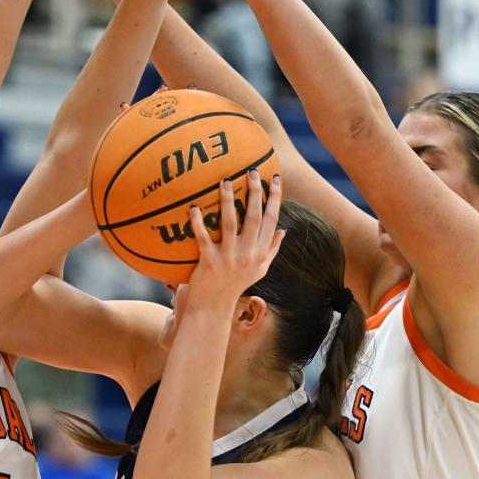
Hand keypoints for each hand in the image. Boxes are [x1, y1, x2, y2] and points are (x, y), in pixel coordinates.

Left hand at [187, 170, 283, 303]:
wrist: (213, 307)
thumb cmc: (235, 285)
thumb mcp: (259, 270)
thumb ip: (271, 249)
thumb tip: (284, 230)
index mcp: (260, 253)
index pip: (272, 220)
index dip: (275, 198)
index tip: (275, 178)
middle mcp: (248, 254)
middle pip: (255, 217)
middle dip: (255, 192)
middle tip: (252, 172)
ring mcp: (229, 259)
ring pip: (230, 224)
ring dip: (228, 201)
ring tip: (225, 181)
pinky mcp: (209, 263)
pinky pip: (204, 239)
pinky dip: (199, 223)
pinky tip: (194, 208)